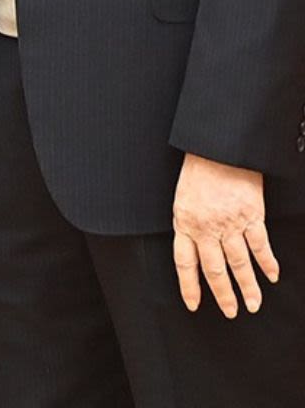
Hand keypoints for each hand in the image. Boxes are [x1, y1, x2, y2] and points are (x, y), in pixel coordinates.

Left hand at [172, 153, 279, 316]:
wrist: (218, 144)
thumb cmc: (199, 166)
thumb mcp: (183, 195)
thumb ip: (189, 222)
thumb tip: (194, 246)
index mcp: (185, 221)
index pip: (185, 263)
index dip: (189, 286)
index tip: (194, 305)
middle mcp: (206, 226)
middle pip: (215, 270)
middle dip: (224, 295)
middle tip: (232, 312)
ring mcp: (230, 222)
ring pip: (239, 263)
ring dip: (248, 287)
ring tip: (253, 304)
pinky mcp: (251, 214)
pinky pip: (260, 245)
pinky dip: (267, 263)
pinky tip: (272, 275)